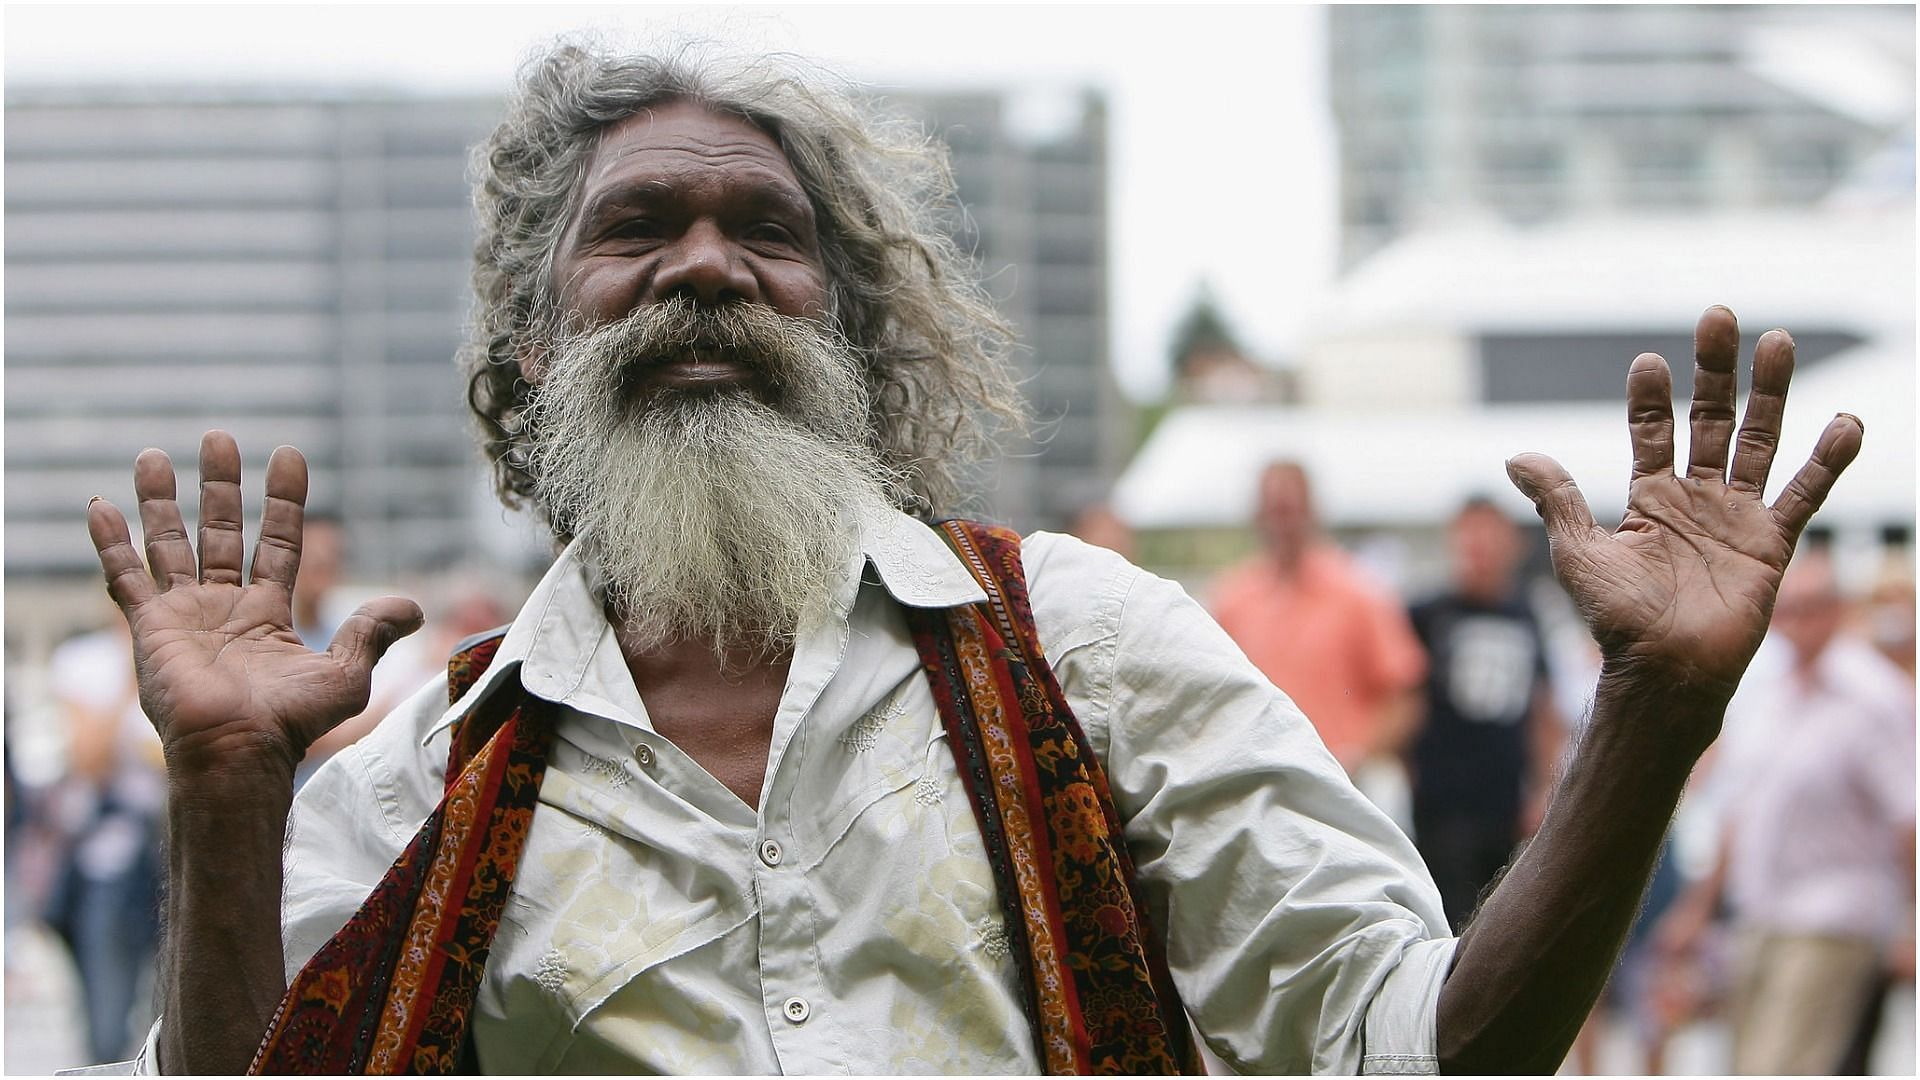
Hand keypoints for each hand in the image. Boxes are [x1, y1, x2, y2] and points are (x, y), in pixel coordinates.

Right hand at [86, 431, 423, 777]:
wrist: (237, 752)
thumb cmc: (291, 723)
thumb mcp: (347, 673)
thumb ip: (372, 632)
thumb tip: (413, 606)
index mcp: (268, 614)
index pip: (277, 541)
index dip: (283, 500)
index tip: (289, 455)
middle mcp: (223, 607)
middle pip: (218, 532)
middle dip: (218, 486)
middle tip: (219, 437)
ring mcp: (183, 616)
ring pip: (167, 544)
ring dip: (159, 501)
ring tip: (152, 455)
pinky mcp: (150, 628)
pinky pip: (124, 577)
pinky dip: (110, 543)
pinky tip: (98, 506)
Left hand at [1506, 306, 1861, 709]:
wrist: (1663, 670)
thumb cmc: (1616, 619)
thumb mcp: (1577, 552)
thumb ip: (1557, 499)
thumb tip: (1515, 456)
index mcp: (1649, 499)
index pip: (1655, 432)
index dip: (1653, 399)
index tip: (1648, 363)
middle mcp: (1696, 500)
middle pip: (1711, 420)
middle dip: (1716, 372)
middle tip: (1720, 316)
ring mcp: (1736, 518)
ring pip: (1760, 442)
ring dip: (1771, 394)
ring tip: (1777, 341)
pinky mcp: (1771, 544)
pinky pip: (1803, 495)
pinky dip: (1826, 461)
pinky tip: (1845, 423)